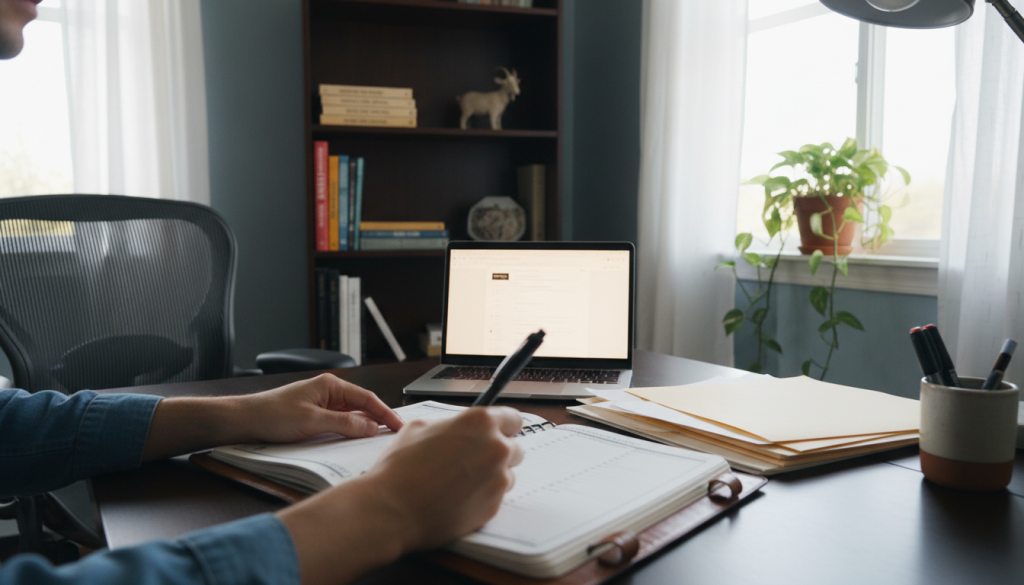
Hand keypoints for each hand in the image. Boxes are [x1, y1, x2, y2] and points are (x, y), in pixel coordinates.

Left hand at [236, 374, 403, 442]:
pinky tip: (355, 440)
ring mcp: (322, 403)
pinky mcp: (315, 415)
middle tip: (395, 435)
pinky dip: (350, 430)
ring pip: (352, 415)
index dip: (385, 413)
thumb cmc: (273, 415)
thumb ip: (344, 423)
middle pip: (362, 405)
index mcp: (331, 385)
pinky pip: (340, 422)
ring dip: (365, 426)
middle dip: (379, 419)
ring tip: (380, 440)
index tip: (398, 426)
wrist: (246, 421)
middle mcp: (329, 392)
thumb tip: (371, 427)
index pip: (367, 398)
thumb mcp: (312, 421)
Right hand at [277, 407, 523, 584]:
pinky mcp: (494, 507)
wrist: (391, 508)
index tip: (500, 432)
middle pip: (514, 448)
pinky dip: (482, 497)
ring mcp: (498, 480)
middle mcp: (496, 448)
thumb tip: (457, 429)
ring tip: (459, 482)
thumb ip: (450, 425)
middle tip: (472, 461)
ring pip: (507, 475)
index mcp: (480, 422)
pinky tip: (457, 498)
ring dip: (491, 477)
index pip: (514, 419)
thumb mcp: (419, 427)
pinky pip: (496, 498)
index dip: (504, 426)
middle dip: (496, 453)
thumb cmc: (400, 467)